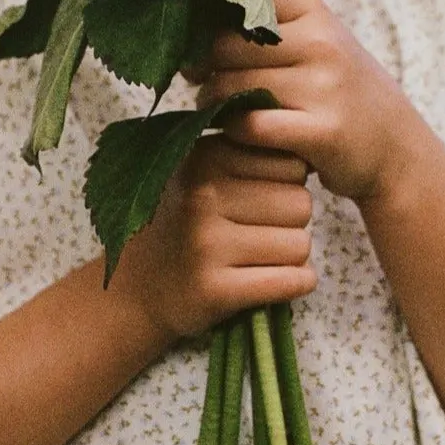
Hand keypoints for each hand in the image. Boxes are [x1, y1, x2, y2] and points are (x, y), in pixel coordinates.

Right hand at [109, 135, 316, 343]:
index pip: (292, 165)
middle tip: (261, 234)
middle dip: (292, 222)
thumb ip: (246, 155)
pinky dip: (295, 283)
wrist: (136, 289)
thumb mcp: (200, 174)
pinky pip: (291, 281)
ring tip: (260, 258)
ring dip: (291, 256)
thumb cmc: (182, 225)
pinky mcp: (215, 289)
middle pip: (301, 204)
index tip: (261, 199)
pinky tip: (275, 281)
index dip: (286, 185)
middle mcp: (203, 196)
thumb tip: (308, 155)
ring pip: (300, 244)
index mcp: (204, 158)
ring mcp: (206, 245)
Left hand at [191, 0, 423, 202]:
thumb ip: (266, 24)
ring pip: (233, 86)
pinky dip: (233, 129)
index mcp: (314, 12)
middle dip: (202, 63)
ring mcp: (324, 87)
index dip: (207, 14)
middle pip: (225, 45)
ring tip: (212, 105)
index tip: (195, 35)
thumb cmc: (340, 90)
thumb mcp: (316, 41)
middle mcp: (321, 43)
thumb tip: (193, 17)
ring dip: (211, 100)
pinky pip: (251, 125)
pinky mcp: (322, 131)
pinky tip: (234, 130)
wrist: (395, 146)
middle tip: (197, 77)